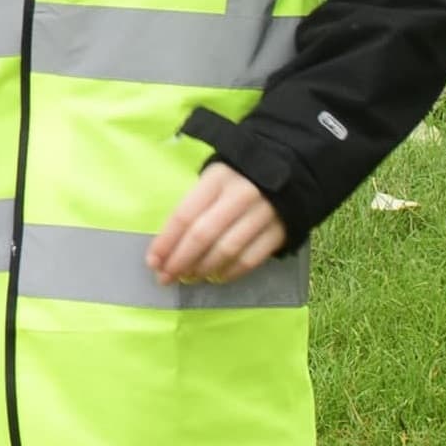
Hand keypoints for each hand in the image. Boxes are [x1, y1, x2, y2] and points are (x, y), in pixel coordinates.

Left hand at [146, 164, 287, 286]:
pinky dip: (231, 272)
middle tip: (167, 277)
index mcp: (218, 178)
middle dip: (180, 261)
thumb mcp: (215, 176)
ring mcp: (263, 213)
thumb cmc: (240, 175)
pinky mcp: (280, 230)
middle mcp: (240, 195)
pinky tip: (216, 276)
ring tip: (189, 278)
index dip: (166, 242)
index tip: (153, 261)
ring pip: (227, 250)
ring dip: (204, 269)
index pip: (185, 215)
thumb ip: (195, 203)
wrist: (293, 168)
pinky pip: (251, 259)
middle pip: (203, 236)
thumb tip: (168, 243)